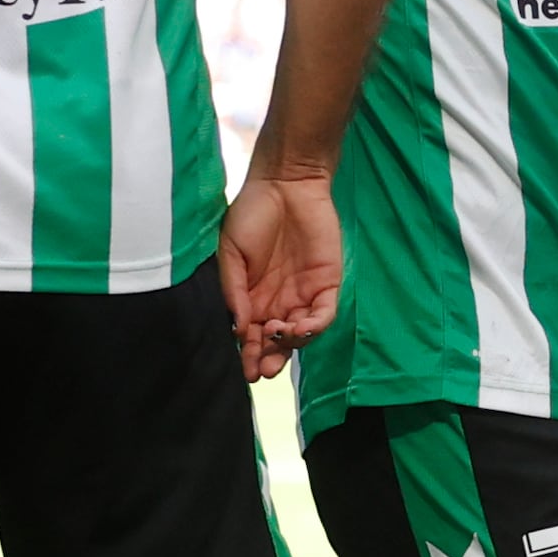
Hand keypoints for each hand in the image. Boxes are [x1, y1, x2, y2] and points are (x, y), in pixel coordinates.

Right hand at [214, 170, 342, 381]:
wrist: (284, 184)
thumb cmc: (251, 214)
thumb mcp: (230, 253)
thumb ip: (233, 290)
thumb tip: (237, 327)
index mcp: (252, 298)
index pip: (251, 336)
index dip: (248, 355)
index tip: (245, 371)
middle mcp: (278, 301)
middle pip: (276, 342)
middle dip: (268, 359)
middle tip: (261, 369)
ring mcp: (304, 294)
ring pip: (301, 334)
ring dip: (289, 344)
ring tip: (275, 337)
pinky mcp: (327, 284)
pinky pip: (324, 315)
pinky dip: (313, 327)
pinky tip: (297, 328)